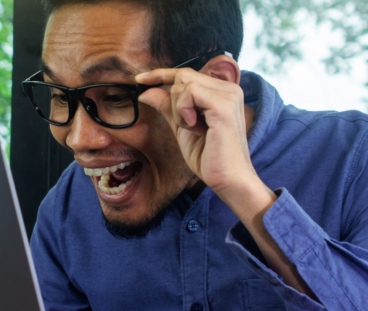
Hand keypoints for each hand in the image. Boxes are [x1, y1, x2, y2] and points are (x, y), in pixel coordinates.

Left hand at [135, 68, 269, 207]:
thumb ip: (167, 107)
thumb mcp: (181, 127)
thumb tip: (146, 92)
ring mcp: (228, 95)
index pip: (186, 73)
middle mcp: (228, 89)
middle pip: (182, 76)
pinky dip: (183, 111)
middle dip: (172, 101)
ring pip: (183, 83)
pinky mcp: (224, 105)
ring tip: (193, 129)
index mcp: (222, 92)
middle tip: (184, 125)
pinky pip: (189, 92)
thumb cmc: (209, 157)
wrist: (227, 180)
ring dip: (179, 109)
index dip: (161, 74)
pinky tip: (195, 128)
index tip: (138, 79)